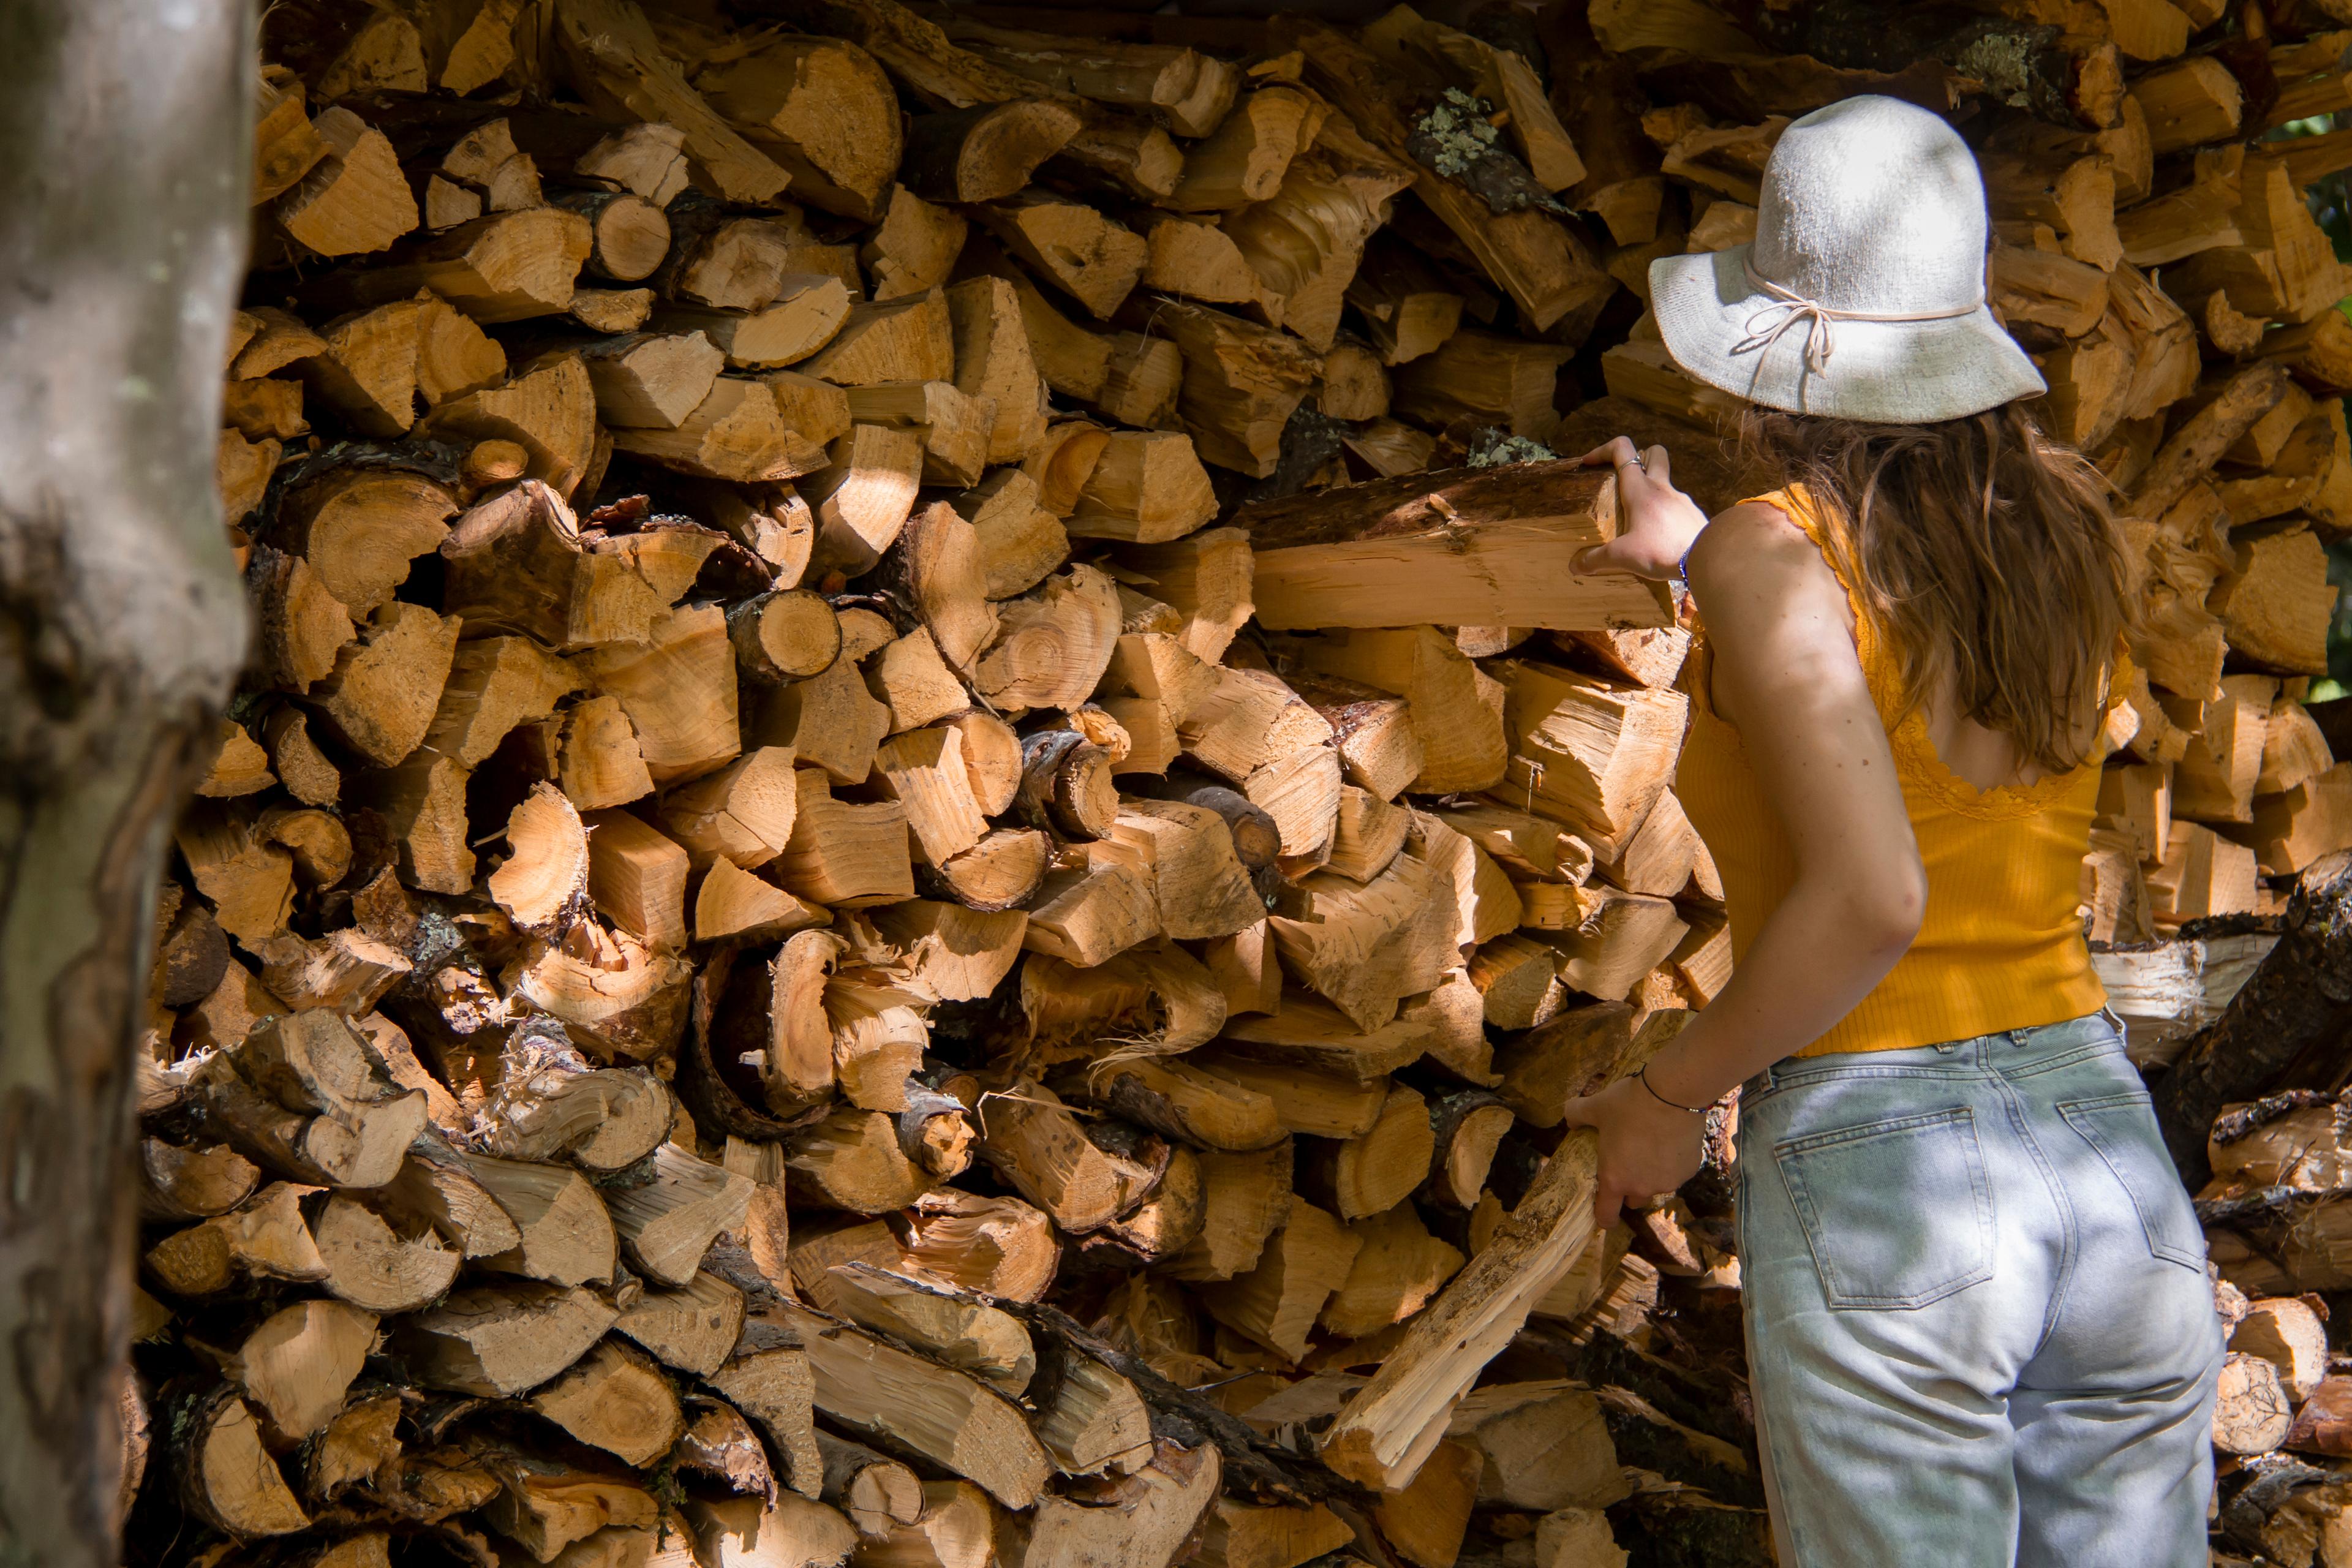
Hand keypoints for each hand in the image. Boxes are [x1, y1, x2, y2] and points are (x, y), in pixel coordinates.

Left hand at [1561, 1073, 1707, 1229]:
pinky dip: (1673, 1162)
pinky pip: (1677, 1172)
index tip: (1604, 1215)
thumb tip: (1570, 1119)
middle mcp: (1642, 1187)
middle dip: (1629, 1188)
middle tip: (1628, 1163)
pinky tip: (1671, 1139)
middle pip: (1634, 1200)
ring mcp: (1669, 1181)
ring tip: (1652, 1146)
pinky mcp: (1690, 1171)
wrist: (1673, 1094)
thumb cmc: (1629, 1104)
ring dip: (1653, 1174)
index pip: (1607, 1215)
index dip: (1603, 1218)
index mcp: (1614, 1179)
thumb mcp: (1596, 1106)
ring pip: (1657, 1185)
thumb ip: (1577, 1114)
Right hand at [1571, 437, 1709, 581]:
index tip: (1589, 463)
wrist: (1706, 558)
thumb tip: (1575, 566)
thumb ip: (1597, 559)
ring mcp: (1680, 499)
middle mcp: (1661, 487)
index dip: (1603, 450)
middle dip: (1637, 457)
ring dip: (1651, 491)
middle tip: (1624, 479)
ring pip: (1665, 482)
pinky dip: (1664, 513)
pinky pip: (1675, 505)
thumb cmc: (1662, 550)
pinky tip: (1659, 535)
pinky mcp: (1692, 514)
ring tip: (1638, 518)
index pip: (1622, 449)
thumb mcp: (1623, 556)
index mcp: (1640, 489)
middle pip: (1654, 453)